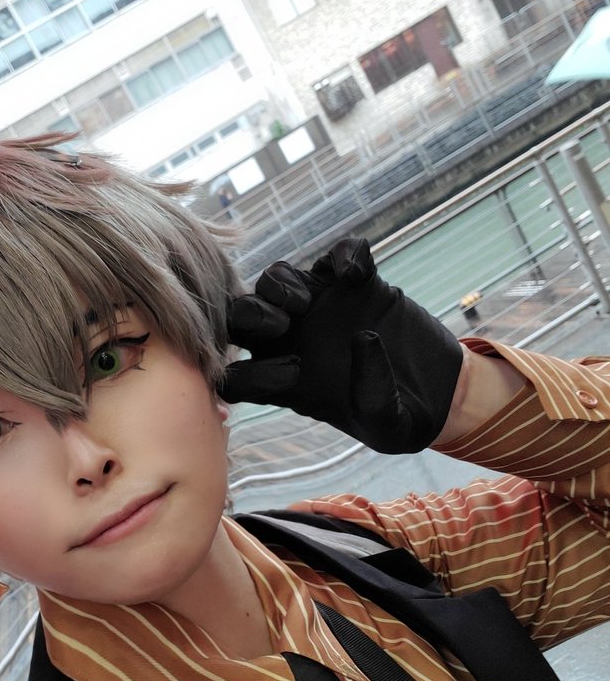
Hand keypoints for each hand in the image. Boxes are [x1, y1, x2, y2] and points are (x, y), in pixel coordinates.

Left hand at [220, 238, 462, 453]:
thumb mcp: (391, 426)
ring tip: (307, 301)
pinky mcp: (356, 286)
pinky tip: (360, 273)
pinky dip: (345, 254)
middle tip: (282, 325)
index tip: (295, 375)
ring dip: (279, 285)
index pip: (239, 379)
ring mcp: (322, 309)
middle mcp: (295, 342)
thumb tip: (363, 339)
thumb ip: (373, 398)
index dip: (250, 376)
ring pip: (274, 281)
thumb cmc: (403, 418)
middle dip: (250, 316)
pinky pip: (337, 256)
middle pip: (241, 318)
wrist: (441, 391)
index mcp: (288, 385)